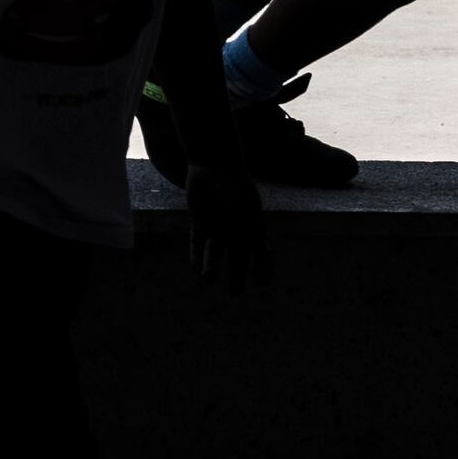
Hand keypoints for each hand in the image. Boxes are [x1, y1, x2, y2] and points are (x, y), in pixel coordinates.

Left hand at [183, 160, 268, 294]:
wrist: (213, 165)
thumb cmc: (234, 187)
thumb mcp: (243, 213)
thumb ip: (245, 235)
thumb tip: (252, 258)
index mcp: (252, 224)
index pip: (260, 251)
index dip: (262, 267)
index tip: (262, 283)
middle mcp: (235, 227)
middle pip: (237, 256)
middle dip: (236, 275)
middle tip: (234, 293)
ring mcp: (216, 224)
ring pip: (214, 251)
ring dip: (212, 266)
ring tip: (208, 279)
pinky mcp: (198, 220)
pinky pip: (197, 242)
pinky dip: (196, 255)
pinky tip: (195, 268)